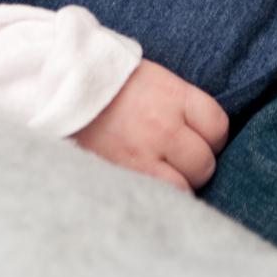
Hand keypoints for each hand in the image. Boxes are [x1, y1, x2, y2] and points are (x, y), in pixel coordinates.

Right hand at [71, 60, 228, 192]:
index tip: (200, 139)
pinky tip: (145, 186)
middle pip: (204, 163)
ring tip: (160, 175)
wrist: (59, 86)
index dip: (212, 137)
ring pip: (183, 188)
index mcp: (172, 95)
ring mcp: (142, 155)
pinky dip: (154, 197)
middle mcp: (163, 126)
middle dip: (195, 164)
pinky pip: (154, 198)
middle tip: (178, 160)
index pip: (217, 126)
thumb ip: (177, 102)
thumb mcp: (149, 77)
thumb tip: (201, 128)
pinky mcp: (121, 175)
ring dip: (176, 185)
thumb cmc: (107, 81)